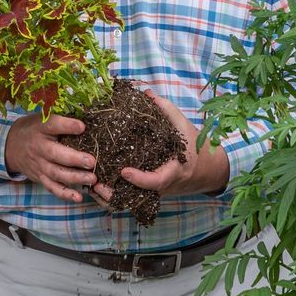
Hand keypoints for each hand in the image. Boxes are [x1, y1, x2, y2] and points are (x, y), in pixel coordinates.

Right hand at [4, 113, 97, 203]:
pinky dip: (65, 194)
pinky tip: (79, 197)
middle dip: (74, 159)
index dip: (67, 125)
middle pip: (55, 154)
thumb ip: (61, 117)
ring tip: (92, 178)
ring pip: (56, 173)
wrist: (11, 146)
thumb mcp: (43, 118)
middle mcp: (38, 147)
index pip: (52, 125)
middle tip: (91, 161)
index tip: (82, 126)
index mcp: (40, 128)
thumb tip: (88, 115)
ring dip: (75, 177)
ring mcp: (39, 165)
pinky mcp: (40, 178)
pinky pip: (52, 187)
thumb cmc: (35, 129)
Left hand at [88, 91, 228, 204]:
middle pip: (137, 197)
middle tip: (95, 183)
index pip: (157, 181)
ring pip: (130, 202)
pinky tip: (95, 186)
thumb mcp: (183, 126)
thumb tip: (146, 94)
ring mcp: (154, 192)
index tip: (124, 172)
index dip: (140, 179)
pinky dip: (112, 196)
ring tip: (90, 185)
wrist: (205, 169)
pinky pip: (129, 199)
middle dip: (115, 194)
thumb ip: (166, 110)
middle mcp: (162, 186)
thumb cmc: (193, 146)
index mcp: (173, 170)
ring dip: (109, 198)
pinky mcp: (148, 193)